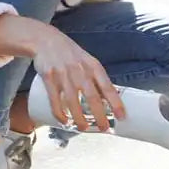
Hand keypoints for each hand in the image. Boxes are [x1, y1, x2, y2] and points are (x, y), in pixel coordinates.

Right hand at [0, 14, 124, 130]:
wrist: (46, 41)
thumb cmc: (71, 54)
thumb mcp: (88, 62)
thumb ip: (97, 79)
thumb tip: (109, 98)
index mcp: (93, 67)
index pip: (108, 87)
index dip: (116, 103)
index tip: (122, 116)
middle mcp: (81, 71)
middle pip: (92, 97)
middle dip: (99, 115)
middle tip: (104, 128)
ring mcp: (64, 75)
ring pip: (73, 102)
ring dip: (79, 118)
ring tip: (84, 128)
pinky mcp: (49, 78)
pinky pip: (55, 100)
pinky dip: (60, 114)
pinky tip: (64, 121)